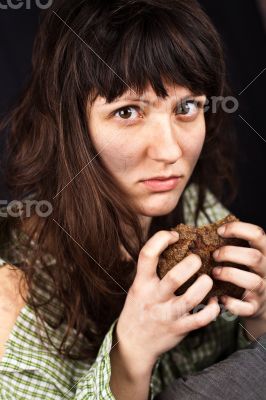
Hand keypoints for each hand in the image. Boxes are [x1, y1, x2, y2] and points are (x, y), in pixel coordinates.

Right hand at [114, 230, 219, 372]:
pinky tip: (215, 302)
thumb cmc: (139, 307)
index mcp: (141, 283)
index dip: (162, 239)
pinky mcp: (179, 329)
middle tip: (197, 259)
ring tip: (208, 279)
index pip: (147, 254)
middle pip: (174, 277)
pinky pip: (201, 319)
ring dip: (204, 286)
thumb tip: (173, 242)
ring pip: (190, 299)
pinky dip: (212, 310)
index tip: (174, 236)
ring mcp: (166, 315)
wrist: (132, 343)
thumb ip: (152, 270)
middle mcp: (153, 297)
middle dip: (191, 264)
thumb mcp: (138, 286)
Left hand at [212, 221, 265, 323]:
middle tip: (214, 255)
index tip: (219, 231)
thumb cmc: (245, 272)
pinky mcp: (255, 307)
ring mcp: (263, 289)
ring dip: (230, 275)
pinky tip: (221, 298)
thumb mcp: (245, 256)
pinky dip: (232, 303)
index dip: (238, 229)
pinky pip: (246, 307)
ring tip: (214, 273)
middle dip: (230, 253)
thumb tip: (203, 232)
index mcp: (264, 252)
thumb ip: (234, 245)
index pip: (258, 234)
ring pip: (253, 281)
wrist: (259, 303)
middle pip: (254, 257)